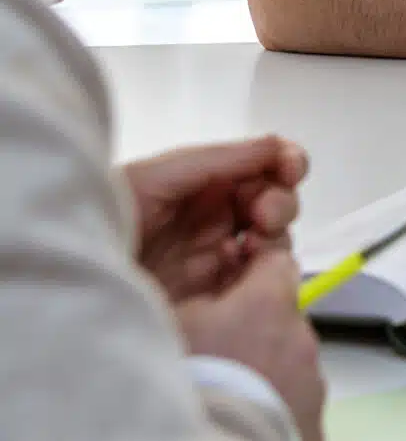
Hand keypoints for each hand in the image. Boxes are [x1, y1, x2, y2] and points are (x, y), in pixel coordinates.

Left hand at [123, 136, 307, 303]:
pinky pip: (257, 276)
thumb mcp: (159, 176)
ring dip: (274, 231)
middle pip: (271, 200)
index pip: (258, 167)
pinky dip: (264, 266)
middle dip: (279, 199)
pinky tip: (248, 261)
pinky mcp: (213, 295)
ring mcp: (213, 256)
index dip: (282, 161)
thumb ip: (220, 160)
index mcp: (200, 183)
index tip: (293, 167)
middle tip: (264, 212)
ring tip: (254, 236)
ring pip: (270, 237)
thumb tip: (276, 145)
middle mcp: (211, 217)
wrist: (77, 273)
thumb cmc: (108, 216)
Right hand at [178, 249, 325, 440]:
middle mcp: (301, 338)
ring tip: (232, 402)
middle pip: (284, 321)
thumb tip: (216, 299)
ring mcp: (313, 385)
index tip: (237, 290)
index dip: (257, 275)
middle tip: (224, 358)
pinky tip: (246, 431)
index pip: (277, 264)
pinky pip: (296, 411)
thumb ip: (204, 302)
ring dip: (270, 374)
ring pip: (292, 367)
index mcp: (270, 303)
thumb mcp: (178, 324)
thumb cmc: (191, 383)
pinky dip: (277, 415)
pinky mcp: (315, 430)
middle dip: (260, 332)